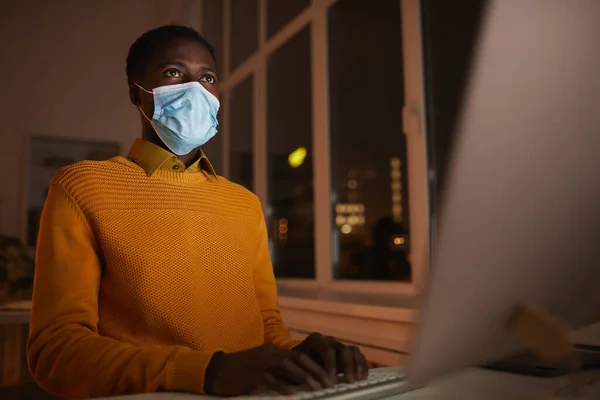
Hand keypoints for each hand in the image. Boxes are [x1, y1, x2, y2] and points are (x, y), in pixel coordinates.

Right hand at [205, 344, 333, 395]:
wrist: (217, 370)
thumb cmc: (241, 372)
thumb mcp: (264, 369)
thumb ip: (280, 373)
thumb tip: (299, 383)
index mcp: (274, 351)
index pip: (300, 355)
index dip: (316, 366)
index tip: (328, 377)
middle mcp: (270, 353)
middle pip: (299, 359)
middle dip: (315, 371)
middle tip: (328, 383)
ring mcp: (261, 362)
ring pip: (288, 366)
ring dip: (304, 378)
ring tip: (317, 388)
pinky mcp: (252, 373)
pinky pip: (271, 379)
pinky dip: (283, 386)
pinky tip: (292, 394)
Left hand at [294, 333, 367, 383]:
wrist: (299, 359)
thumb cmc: (297, 363)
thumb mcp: (298, 364)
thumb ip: (306, 370)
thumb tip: (314, 382)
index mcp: (316, 340)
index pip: (327, 351)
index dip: (331, 367)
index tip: (332, 382)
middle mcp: (329, 340)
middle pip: (343, 349)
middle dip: (347, 366)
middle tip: (349, 381)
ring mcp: (339, 345)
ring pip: (353, 351)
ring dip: (357, 365)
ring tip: (358, 379)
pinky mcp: (346, 353)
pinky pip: (358, 356)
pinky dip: (362, 366)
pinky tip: (362, 377)